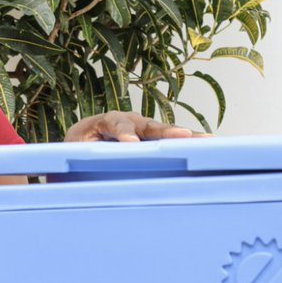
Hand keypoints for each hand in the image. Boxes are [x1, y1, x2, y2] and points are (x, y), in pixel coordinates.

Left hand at [63, 111, 208, 142]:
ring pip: (166, 133)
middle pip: (150, 126)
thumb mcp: (73, 148)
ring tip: (208, 140)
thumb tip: (85, 162)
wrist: (83, 139)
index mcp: (107, 121)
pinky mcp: (153, 139)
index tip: (130, 144)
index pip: (117, 124)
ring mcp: (144, 129)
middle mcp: (130, 120)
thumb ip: (81, 152)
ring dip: (187, 136)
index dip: (124, 133)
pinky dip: (188, 145)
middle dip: (168, 132)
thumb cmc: (78, 145)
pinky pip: (170, 142)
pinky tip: (208, 147)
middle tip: (184, 137)